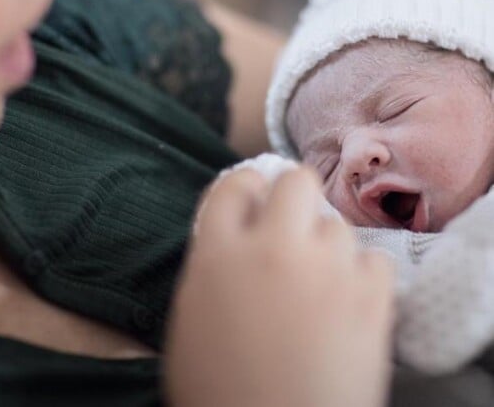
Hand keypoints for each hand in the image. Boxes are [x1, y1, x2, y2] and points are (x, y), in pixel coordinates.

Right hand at [165, 167, 394, 406]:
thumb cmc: (219, 386)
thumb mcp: (193, 314)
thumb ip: (213, 260)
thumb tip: (237, 229)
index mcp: (220, 254)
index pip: (235, 185)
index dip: (246, 186)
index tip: (255, 197)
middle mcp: (274, 249)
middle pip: (296, 181)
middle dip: (293, 196)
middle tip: (290, 223)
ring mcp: (327, 271)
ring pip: (337, 224)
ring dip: (325, 244)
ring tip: (318, 278)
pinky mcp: (369, 300)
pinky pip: (373, 261)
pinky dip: (361, 274)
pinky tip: (346, 299)